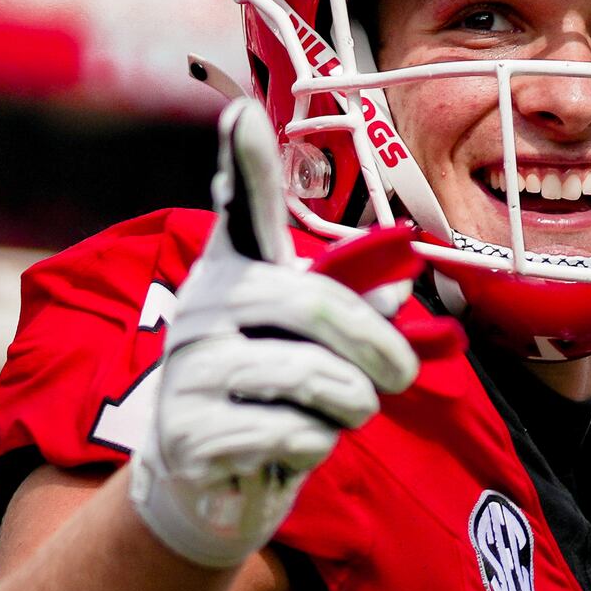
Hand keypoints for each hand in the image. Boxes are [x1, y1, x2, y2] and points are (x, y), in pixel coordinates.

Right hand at [126, 100, 419, 567]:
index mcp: (237, 270)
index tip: (244, 113)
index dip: (243, 161)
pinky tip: (294, 445)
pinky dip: (318, 445)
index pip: (241, 207)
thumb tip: (403, 280)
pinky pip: (294, 431)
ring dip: (352, 404)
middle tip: (403, 376)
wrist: (210, 477)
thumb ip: (355, 306)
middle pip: (313, 303)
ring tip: (342, 412)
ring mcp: (188, 367)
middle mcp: (203, 305)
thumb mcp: (318, 343)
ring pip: (313, 375)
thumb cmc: (276, 392)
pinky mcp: (189, 431)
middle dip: (379, 346)